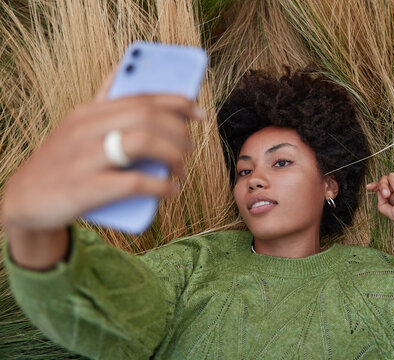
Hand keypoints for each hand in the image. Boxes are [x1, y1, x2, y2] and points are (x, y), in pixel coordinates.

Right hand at [1, 68, 204, 231]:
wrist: (24, 201)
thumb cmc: (62, 162)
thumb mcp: (76, 126)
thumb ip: (101, 100)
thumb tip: (122, 68)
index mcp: (88, 112)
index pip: (140, 97)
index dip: (176, 102)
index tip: (199, 112)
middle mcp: (85, 129)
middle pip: (146, 117)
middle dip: (179, 131)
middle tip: (190, 148)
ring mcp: (84, 158)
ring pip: (142, 142)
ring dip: (173, 155)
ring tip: (183, 168)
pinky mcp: (85, 189)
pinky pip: (133, 182)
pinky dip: (160, 185)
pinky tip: (172, 191)